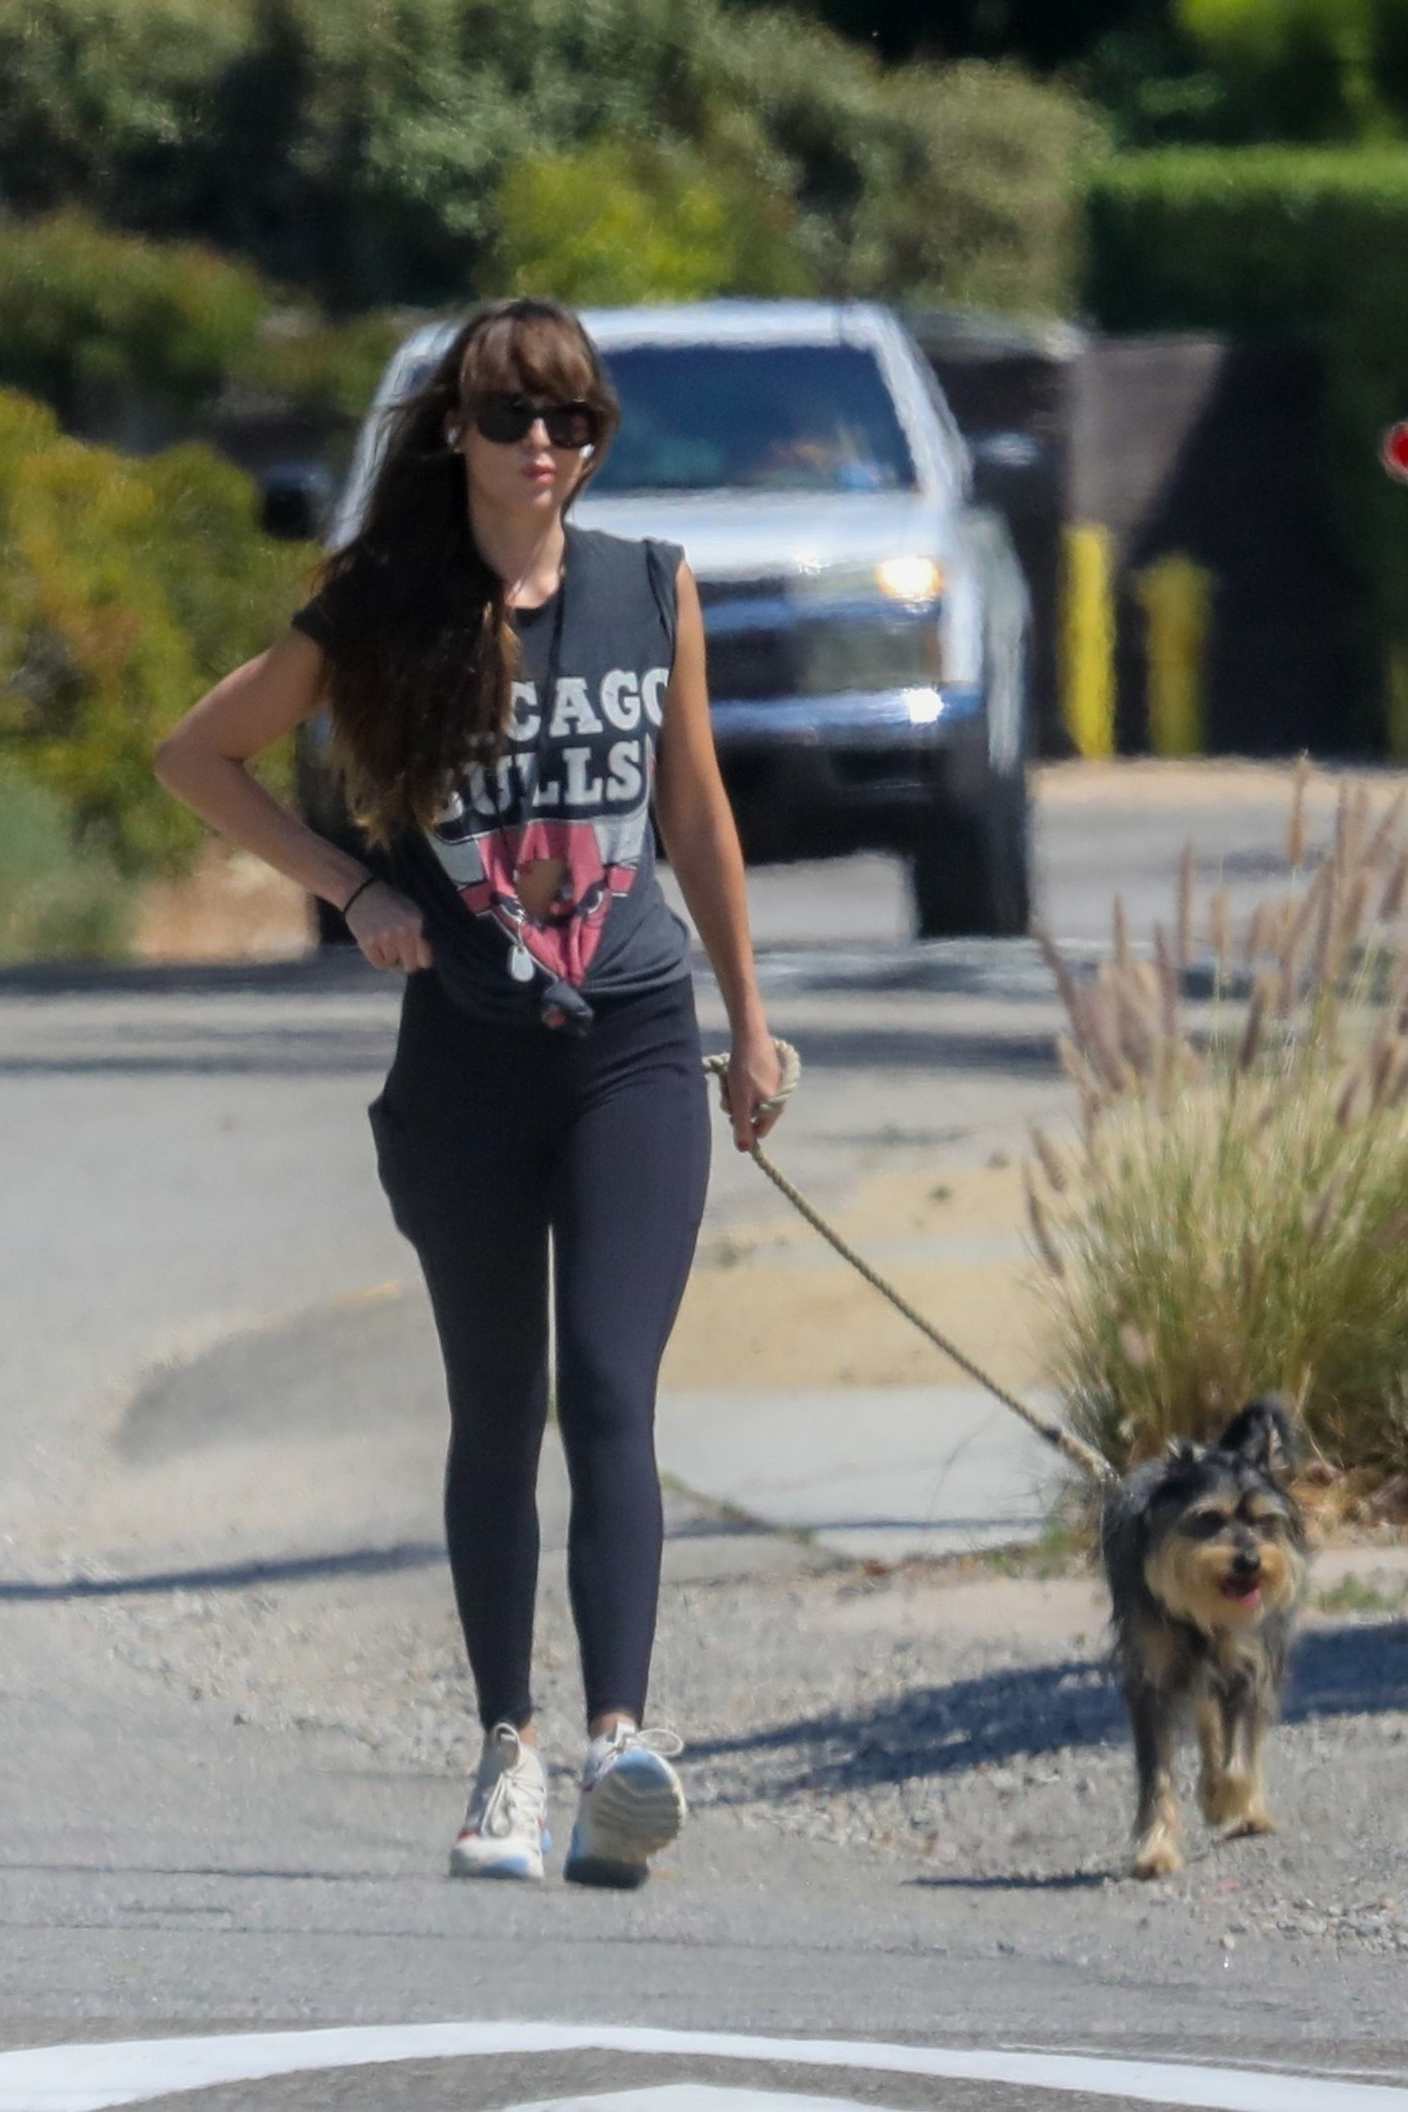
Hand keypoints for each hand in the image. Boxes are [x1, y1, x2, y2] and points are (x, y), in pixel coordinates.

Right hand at [344, 880, 433, 973]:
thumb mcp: (411, 912)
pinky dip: (377, 958)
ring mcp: (385, 938)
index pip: (425, 959)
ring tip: (383, 941)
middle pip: (410, 966)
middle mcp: (403, 932)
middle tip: (398, 956)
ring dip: (389, 957)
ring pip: (392, 963)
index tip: (414, 959)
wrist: (360, 892)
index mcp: (415, 923)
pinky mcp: (368, 943)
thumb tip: (423, 960)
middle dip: (404, 963)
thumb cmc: (388, 902)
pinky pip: (378, 964)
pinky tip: (375, 945)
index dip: (419, 960)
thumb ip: (419, 933)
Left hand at [725, 1030, 784, 1152]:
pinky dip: (740, 1083)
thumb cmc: (744, 1069)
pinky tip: (735, 1071)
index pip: (759, 1131)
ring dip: (736, 1094)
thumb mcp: (739, 1101)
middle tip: (729, 1092)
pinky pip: (752, 1087)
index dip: (743, 1126)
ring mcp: (774, 1085)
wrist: (750, 1035)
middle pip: (752, 1115)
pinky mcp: (769, 1073)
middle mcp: (778, 1099)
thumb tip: (744, 1150)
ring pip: (749, 1100)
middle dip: (737, 1107)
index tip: (733, 1113)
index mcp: (774, 1108)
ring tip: (730, 1079)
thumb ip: (742, 1126)